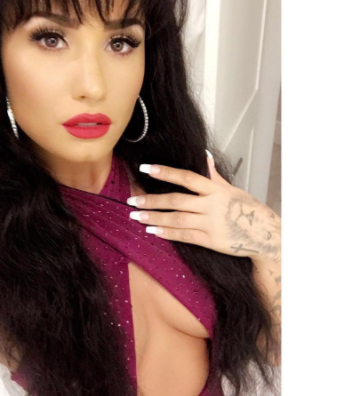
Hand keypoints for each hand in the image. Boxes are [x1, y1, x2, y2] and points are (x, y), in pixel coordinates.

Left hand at [127, 152, 280, 261]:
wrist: (265, 235)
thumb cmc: (248, 210)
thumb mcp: (233, 189)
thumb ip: (214, 175)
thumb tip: (205, 155)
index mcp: (216, 189)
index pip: (187, 177)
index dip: (166, 172)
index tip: (146, 169)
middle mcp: (212, 205)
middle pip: (176, 200)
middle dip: (152, 201)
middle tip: (131, 201)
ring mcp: (211, 223)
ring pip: (177, 219)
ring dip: (154, 218)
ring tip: (136, 216)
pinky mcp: (210, 240)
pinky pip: (184, 236)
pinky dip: (167, 233)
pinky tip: (152, 230)